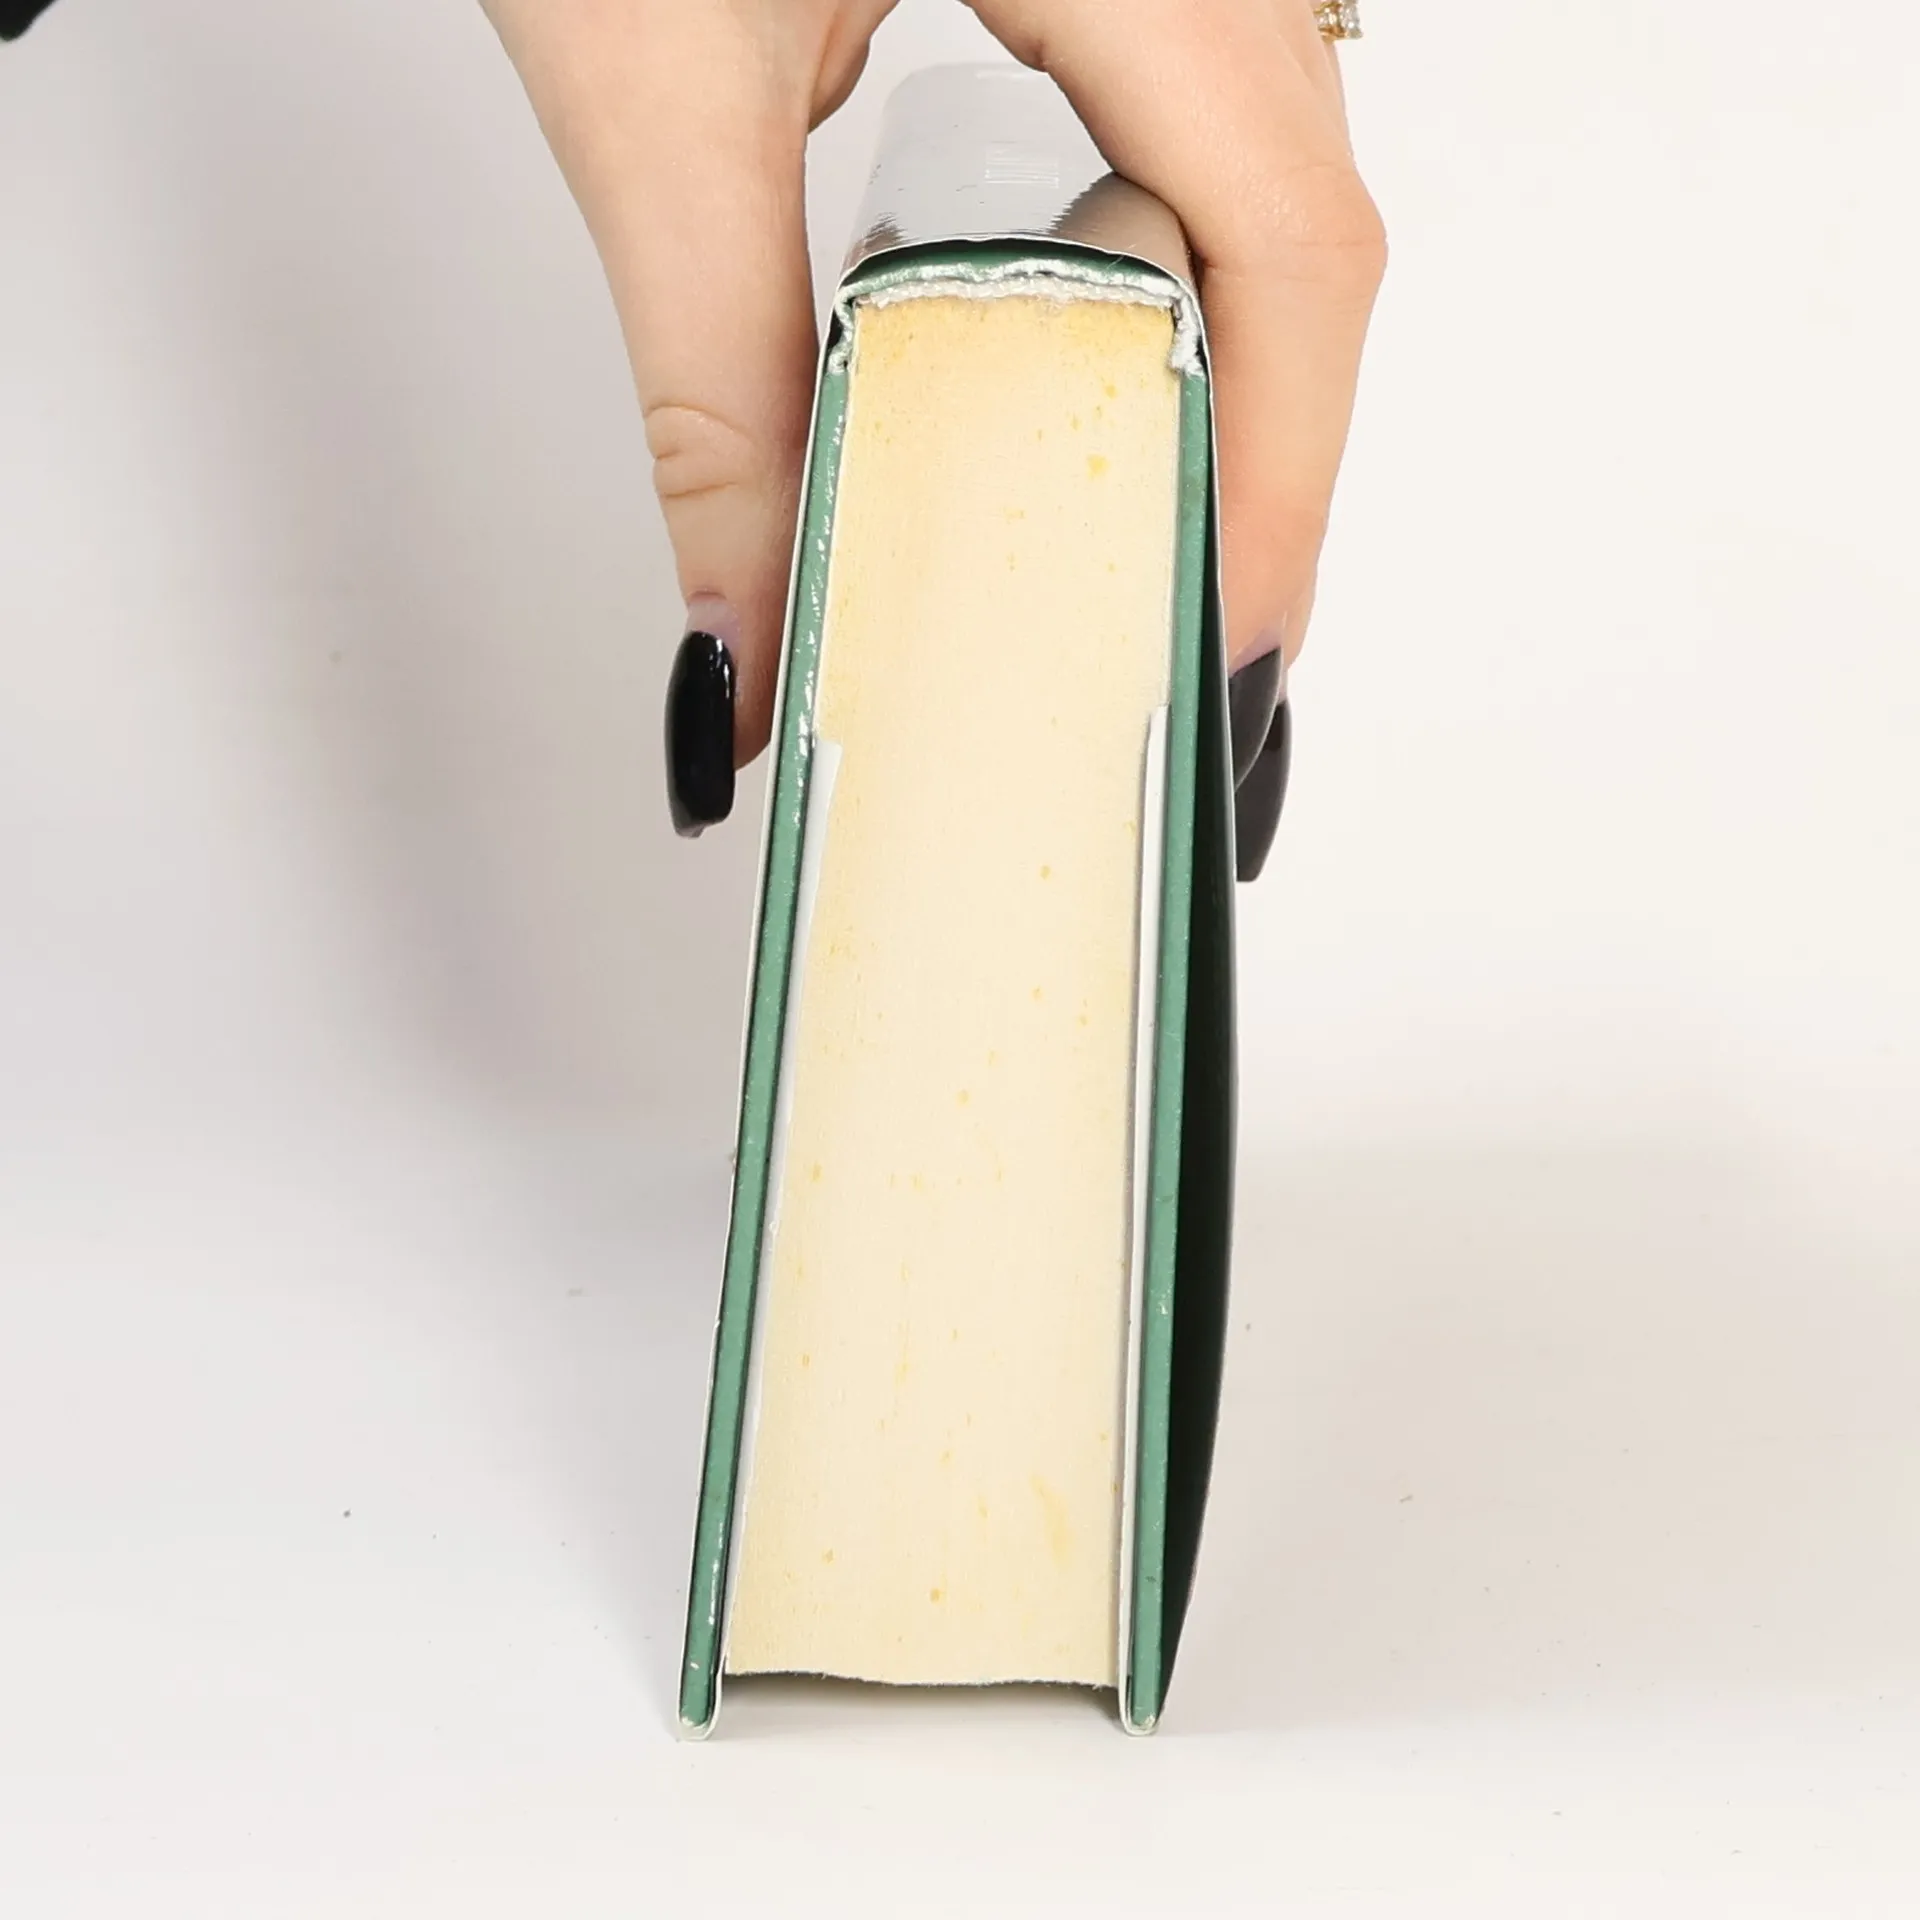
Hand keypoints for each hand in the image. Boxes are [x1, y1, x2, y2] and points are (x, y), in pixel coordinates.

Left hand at [481, 1, 1384, 849]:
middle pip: (1310, 231)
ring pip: (1278, 181)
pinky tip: (1116, 373)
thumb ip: (710, 392)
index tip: (1225, 645)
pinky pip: (1209, 124)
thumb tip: (739, 644)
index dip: (1283, 474)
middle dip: (1264, 461)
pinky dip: (1177, 278)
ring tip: (1159, 538)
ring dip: (1231, 380)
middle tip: (1192, 632)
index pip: (1288, 238)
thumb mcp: (650, 87)